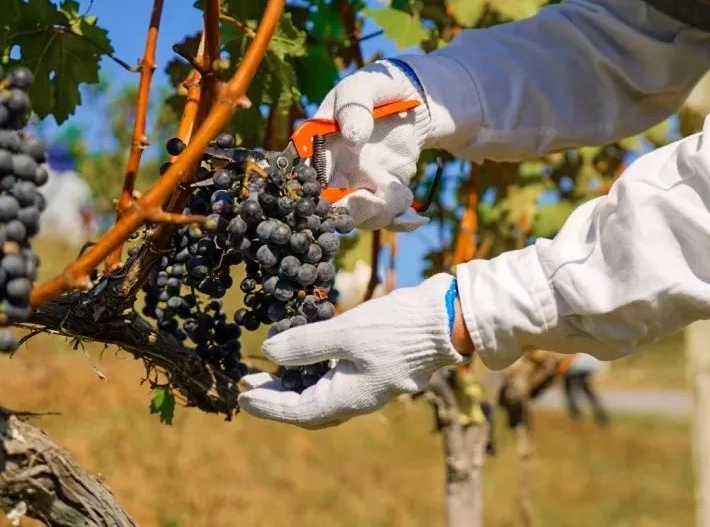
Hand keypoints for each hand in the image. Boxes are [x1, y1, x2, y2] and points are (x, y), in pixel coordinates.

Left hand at [238, 274, 463, 427]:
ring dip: (295, 380)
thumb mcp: (347, 332)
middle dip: (277, 396)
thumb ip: (306, 344)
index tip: (241, 393)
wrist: (448, 317)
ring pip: (324, 390)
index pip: (299, 412)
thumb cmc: (399, 327)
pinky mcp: (378, 364)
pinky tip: (308, 347)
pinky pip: (338, 375)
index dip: (267, 405)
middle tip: (248, 378)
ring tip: (271, 364)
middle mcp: (359, 396)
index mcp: (351, 398)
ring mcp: (370, 381)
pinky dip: (316, 366)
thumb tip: (270, 353)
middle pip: (309, 407)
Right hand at [313, 59, 429, 231]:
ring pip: (358, 215)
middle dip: (351, 208)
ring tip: (401, 193)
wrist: (417, 98)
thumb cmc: (379, 88)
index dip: (314, 191)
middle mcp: (331, 170)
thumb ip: (355, 108)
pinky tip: (416, 217)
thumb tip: (351, 138)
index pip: (303, 175)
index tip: (336, 192)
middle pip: (328, 206)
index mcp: (315, 144)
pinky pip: (384, 216)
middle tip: (376, 196)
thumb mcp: (364, 87)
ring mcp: (356, 184)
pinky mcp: (380, 192)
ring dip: (380, 212)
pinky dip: (399, 220)